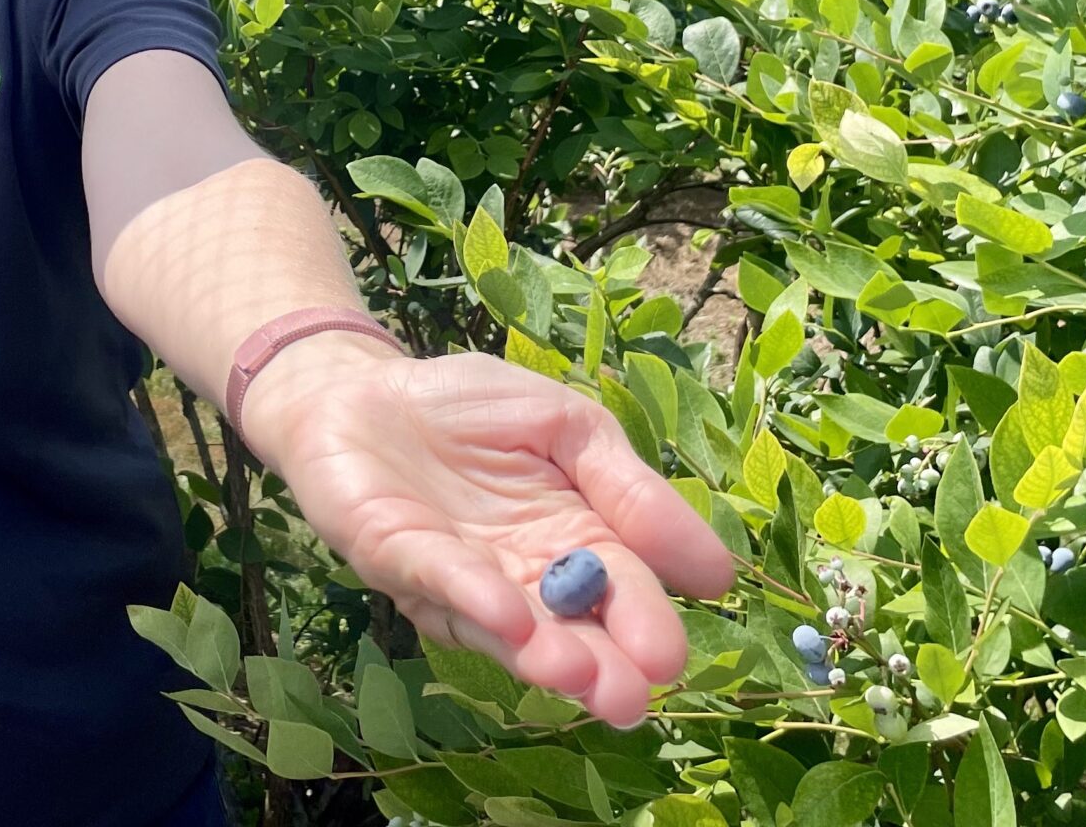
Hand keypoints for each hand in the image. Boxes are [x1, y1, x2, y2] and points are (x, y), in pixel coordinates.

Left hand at [240, 336, 736, 728]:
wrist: (368, 386)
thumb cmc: (472, 408)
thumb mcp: (571, 428)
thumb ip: (631, 489)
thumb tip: (718, 572)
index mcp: (575, 540)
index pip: (622, 589)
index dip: (645, 623)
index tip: (669, 657)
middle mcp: (521, 575)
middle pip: (569, 629)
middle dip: (598, 666)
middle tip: (628, 698)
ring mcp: (458, 573)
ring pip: (506, 624)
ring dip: (541, 653)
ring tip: (578, 677)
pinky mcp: (397, 553)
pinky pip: (438, 578)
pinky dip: (473, 597)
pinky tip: (510, 617)